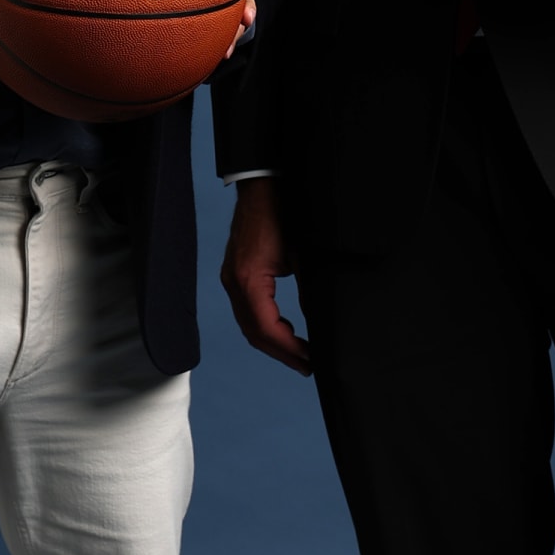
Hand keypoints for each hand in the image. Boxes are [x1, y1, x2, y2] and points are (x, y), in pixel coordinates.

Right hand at [220, 175, 310, 374]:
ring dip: (273, 342)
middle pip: (254, 333)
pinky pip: (247, 310)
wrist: (262, 186)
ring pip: (248, 325)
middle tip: (308, 367)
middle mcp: (234, 283)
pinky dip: (265, 326)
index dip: (289, 349)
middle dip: (281, 353)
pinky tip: (285, 330)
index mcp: (249, 280)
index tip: (311, 360)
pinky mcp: (236, 274)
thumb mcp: (302, 255)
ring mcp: (231, 279)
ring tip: (299, 354)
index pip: (266, 328)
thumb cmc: (283, 214)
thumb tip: (322, 322)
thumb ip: (310, 291)